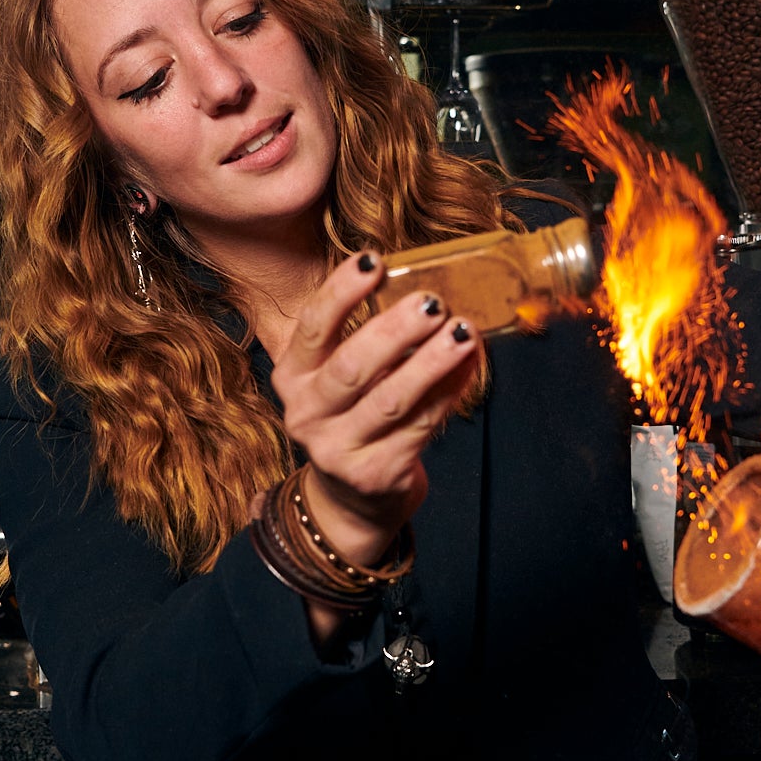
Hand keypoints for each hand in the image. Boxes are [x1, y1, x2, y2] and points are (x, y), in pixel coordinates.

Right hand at [271, 252, 478, 570]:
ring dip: (431, 363)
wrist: (353, 499)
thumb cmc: (354, 417)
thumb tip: (423, 287)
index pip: (313, 327)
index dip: (341, 291)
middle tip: (432, 302)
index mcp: (292, 377)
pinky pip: (420, 426)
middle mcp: (306, 415)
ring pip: (391, 400)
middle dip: (395, 331)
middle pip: (352, 367)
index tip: (374, 260)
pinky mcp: (374, 475)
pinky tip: (468, 368)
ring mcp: (337, 450)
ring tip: (463, 333)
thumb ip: (366, 337)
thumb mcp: (340, 377)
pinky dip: (448, 393)